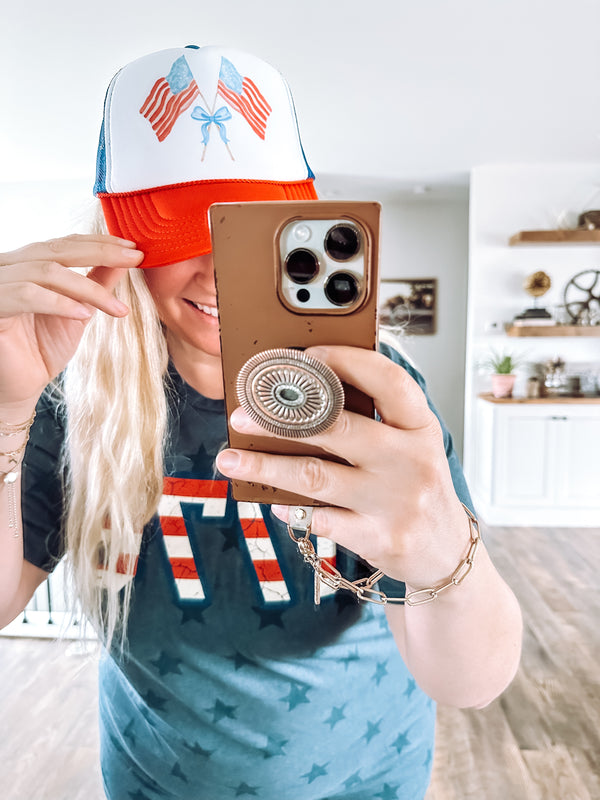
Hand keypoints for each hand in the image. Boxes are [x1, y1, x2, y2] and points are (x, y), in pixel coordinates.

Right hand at [0, 234, 143, 407]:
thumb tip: (126, 259)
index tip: (135, 248)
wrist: (21, 386)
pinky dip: (58, 302)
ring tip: (116, 307)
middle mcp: (7, 267)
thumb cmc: (43, 349)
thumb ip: (97, 283)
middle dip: (100, 252)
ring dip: (87, 288)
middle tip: (134, 258)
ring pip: (46, 271)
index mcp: (26, 263)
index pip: (64, 243)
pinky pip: (26, 295)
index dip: (99, 242)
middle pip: (56, 249)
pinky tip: (83, 314)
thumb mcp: (79, 311)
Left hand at [216, 345, 470, 589]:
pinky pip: (320, 518)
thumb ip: (375, 420)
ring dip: (265, 466)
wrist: (447, 554)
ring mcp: (395, 501)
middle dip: (280, 420)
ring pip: (315, 475)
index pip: (388, 380)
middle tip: (242, 416)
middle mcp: (411, 460)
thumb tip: (305, 397)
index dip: (347, 361)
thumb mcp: (412, 447)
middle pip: (337, 428)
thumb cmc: (417, 489)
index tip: (306, 356)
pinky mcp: (379, 537)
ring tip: (230, 460)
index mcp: (421, 427)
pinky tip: (272, 502)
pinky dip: (290, 508)